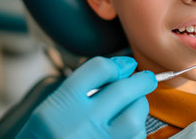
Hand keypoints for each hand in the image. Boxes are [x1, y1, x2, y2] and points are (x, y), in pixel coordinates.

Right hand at [17, 56, 156, 138]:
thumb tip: (126, 67)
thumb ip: (85, 85)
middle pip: (123, 91)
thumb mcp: (53, 106)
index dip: (118, 64)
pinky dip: (137, 128)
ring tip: (134, 105)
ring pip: (134, 116)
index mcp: (61, 106)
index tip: (126, 66)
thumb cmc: (48, 135)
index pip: (99, 70)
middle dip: (141, 81)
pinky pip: (136, 137)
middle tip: (146, 79)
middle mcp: (80, 125)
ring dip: (140, 106)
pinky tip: (127, 127)